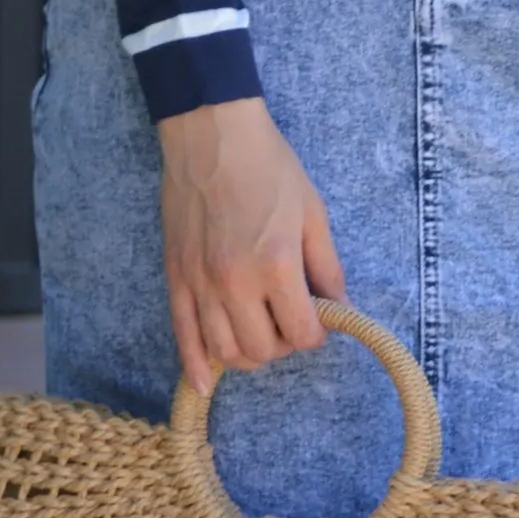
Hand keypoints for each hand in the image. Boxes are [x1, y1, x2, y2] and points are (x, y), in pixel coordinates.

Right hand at [158, 96, 345, 389]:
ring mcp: (200, 284)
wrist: (211, 134)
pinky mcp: (176, 278)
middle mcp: (235, 283)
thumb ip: (327, 267)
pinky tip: (207, 382)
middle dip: (282, 344)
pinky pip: (183, 336)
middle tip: (289, 320)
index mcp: (276, 265)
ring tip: (259, 331)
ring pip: (225, 351)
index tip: (318, 319)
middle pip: (262, 349)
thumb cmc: (269, 167)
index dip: (315, 333)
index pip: (301, 334)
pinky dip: (196, 365)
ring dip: (248, 353)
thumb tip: (342, 308)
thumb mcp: (313, 213)